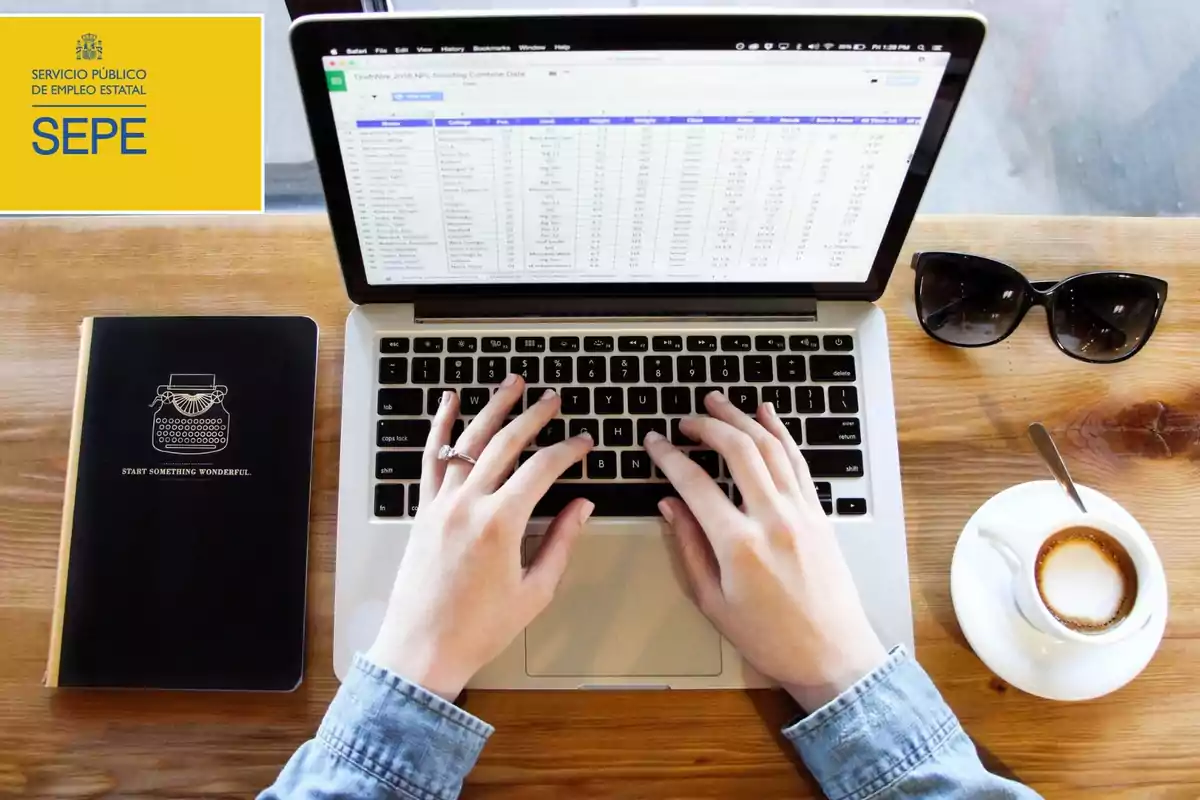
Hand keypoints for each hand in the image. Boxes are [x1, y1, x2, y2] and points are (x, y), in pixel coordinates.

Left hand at [367, 375, 593, 699]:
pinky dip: (440, 426)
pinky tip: (450, 402)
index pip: (543, 469)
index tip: (584, 443)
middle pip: (506, 443)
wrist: (422, 649)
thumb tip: (582, 507)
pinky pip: (432, 458)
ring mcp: (441, 503)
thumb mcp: (535, 591)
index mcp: (501, 523)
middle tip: (554, 399)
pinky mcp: (423, 510)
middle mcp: (469, 504)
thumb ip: (561, 542)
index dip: (568, 451)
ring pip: (469, 440)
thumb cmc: (479, 628)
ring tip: (512, 384)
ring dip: (493, 408)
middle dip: (534, 416)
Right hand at [644, 392, 886, 709]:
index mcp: (738, 545)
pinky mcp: (819, 514)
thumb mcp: (712, 601)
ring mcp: (801, 512)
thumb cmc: (769, 638)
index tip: (655, 443)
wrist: (833, 655)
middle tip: (685, 420)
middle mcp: (773, 519)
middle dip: (706, 426)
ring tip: (718, 403)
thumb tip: (669, 505)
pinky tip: (766, 415)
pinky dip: (780, 433)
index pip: (695, 484)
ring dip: (741, 419)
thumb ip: (688, 547)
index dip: (669, 457)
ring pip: (770, 447)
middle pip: (737, 451)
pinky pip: (797, 461)